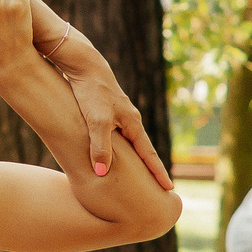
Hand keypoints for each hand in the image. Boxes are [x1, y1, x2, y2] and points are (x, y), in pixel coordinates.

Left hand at [42, 19, 173, 187]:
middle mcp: (128, 120)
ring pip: (128, 143)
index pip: (149, 154)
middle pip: (142, 150)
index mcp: (132, 124)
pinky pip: (114, 135)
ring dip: (134, 159)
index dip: (157, 172)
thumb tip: (103, 173)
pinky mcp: (104, 110)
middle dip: (150, 168)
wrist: (82, 63)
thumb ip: (100, 147)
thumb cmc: (91, 91)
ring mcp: (117, 114)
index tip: (169, 188)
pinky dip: (118, 148)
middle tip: (158, 187)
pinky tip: (110, 152)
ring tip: (137, 175)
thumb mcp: (96, 121)